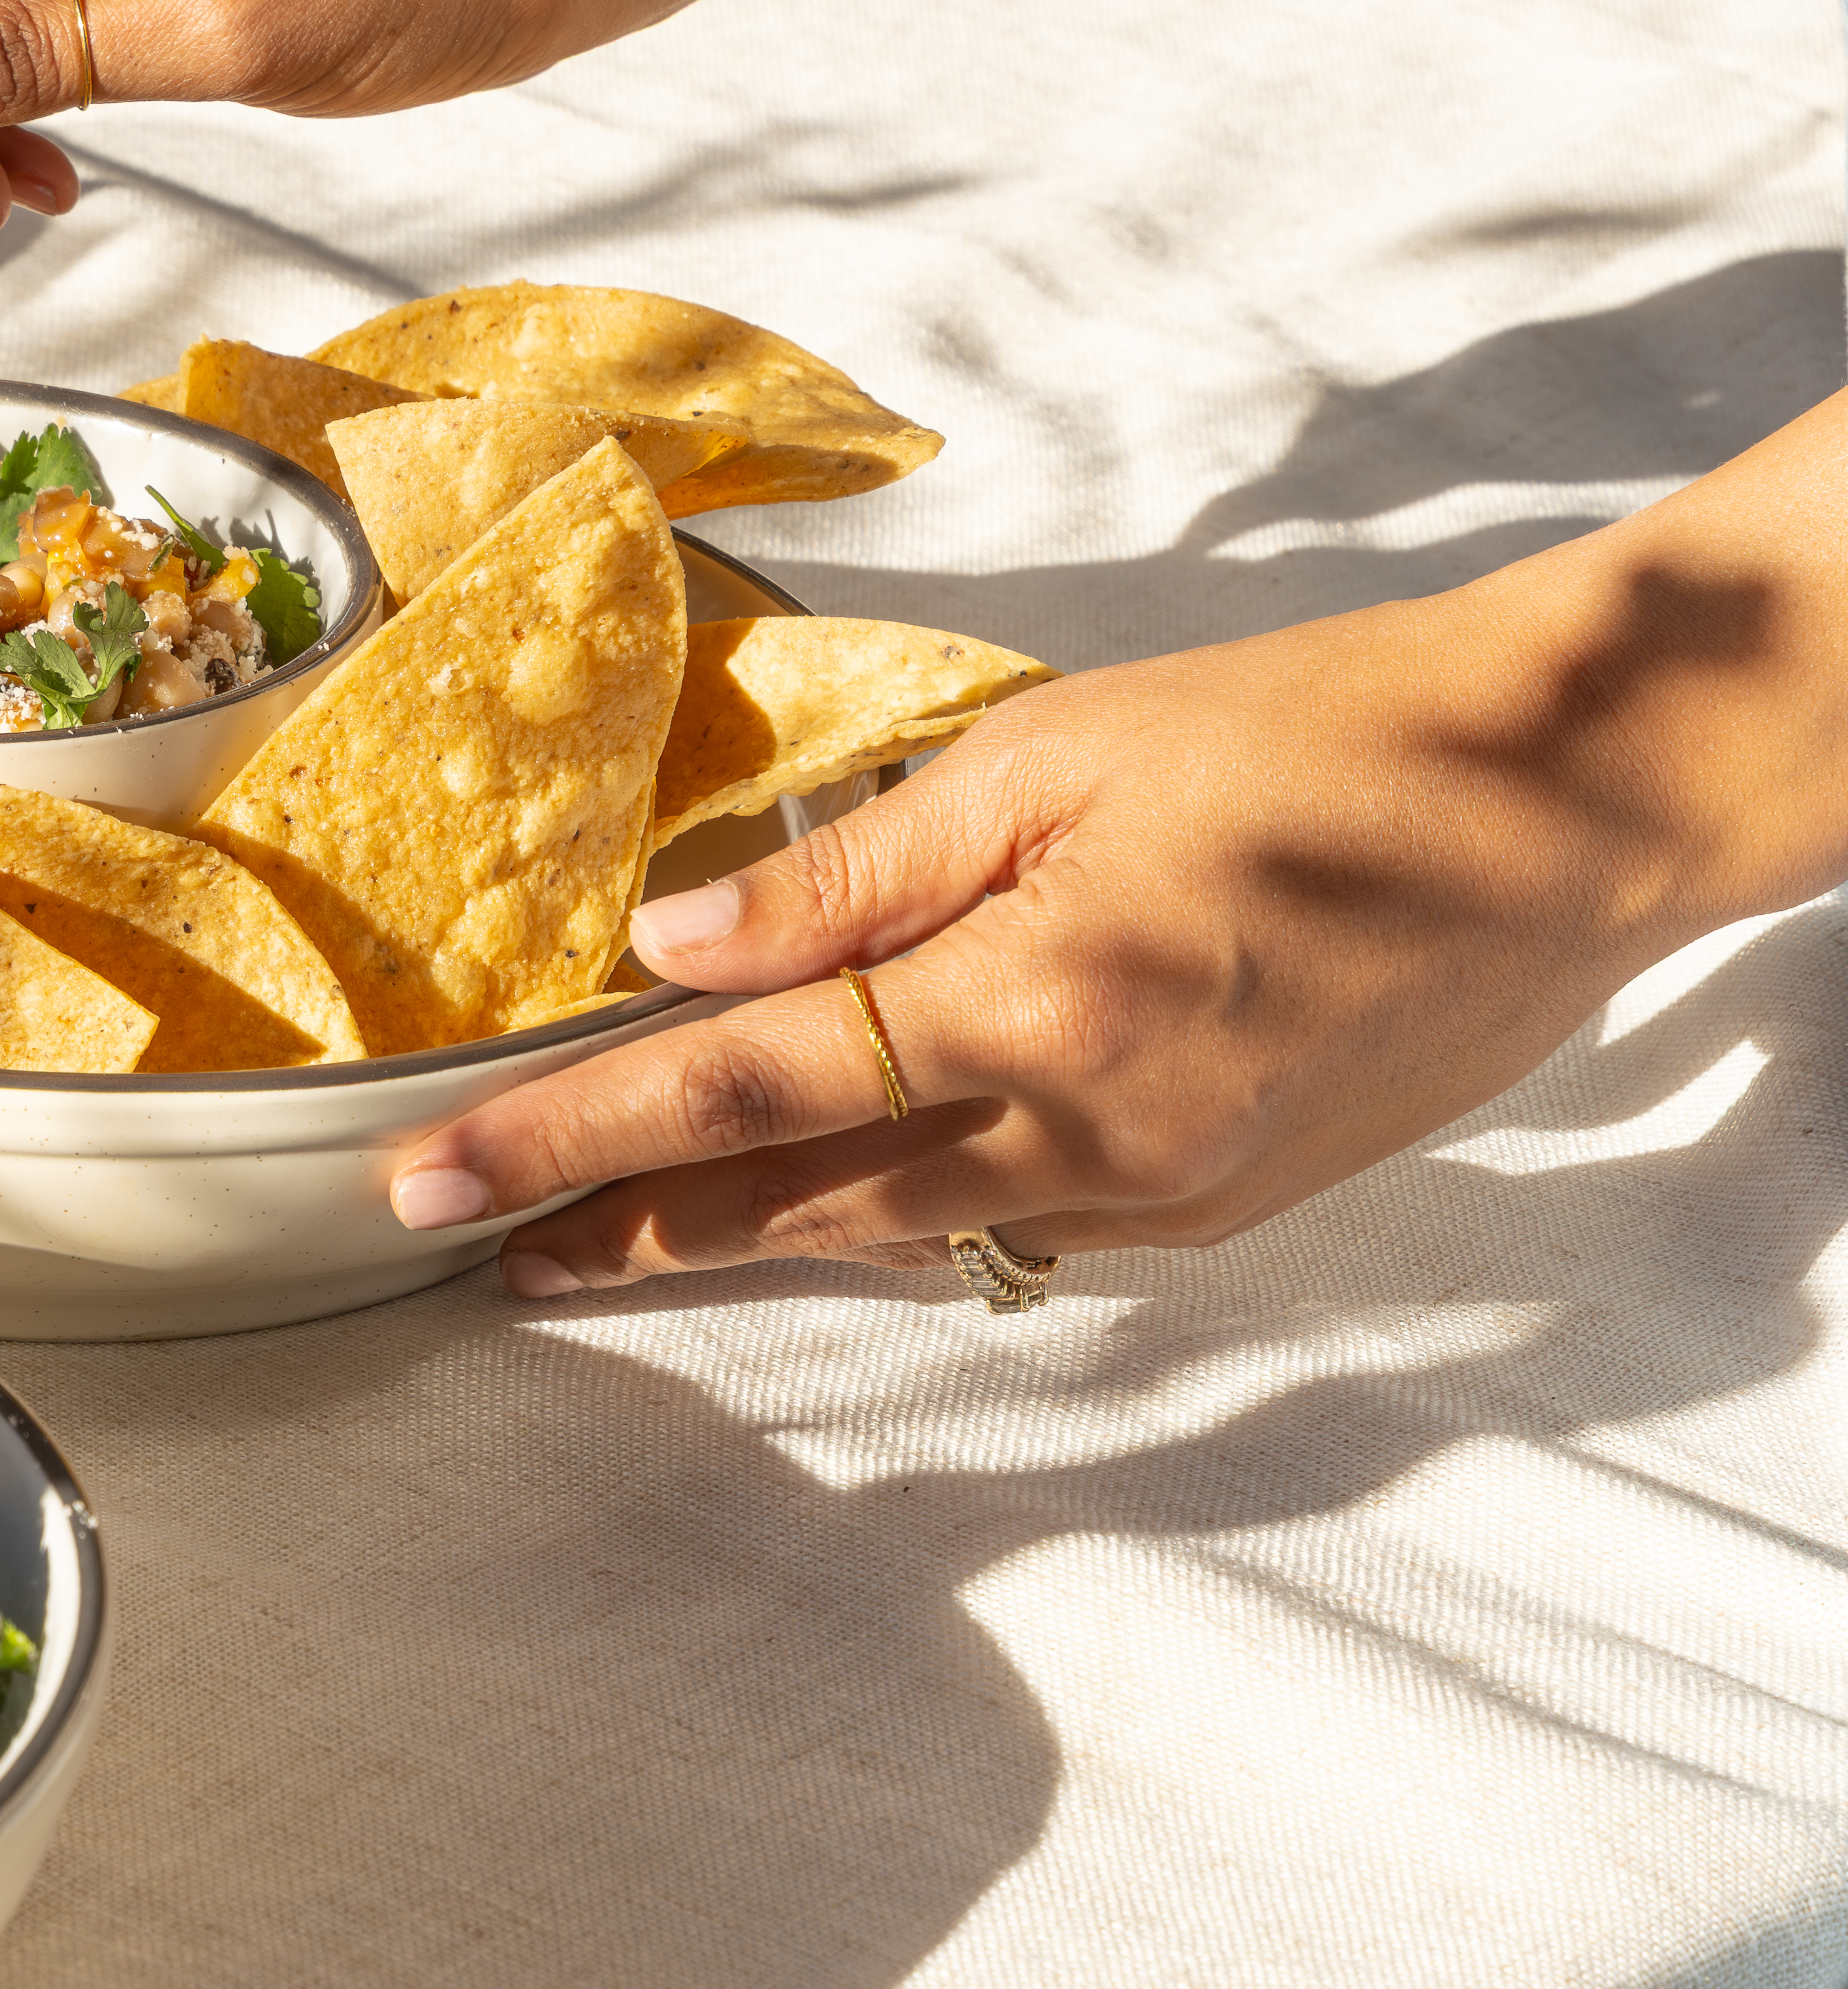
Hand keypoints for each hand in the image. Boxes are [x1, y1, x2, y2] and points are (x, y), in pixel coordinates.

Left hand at [380, 543, 1807, 1288]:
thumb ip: (857, 871)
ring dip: (747, 1239)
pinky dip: (899, 1209)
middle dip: (625, 1231)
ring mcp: (1164, 1191)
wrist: (1561, 809)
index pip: (734, 1090)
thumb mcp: (1055, 754)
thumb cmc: (1314, 738)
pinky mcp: (1222, 1203)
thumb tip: (675, 949)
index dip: (564, 1141)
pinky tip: (822, 1196)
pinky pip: (1014, 1219)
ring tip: (607, 1239)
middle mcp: (1089, 1135)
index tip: (427, 1188)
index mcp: (1030, 1005)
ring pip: (900, 1231)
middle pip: (795, 1206)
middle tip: (476, 1250)